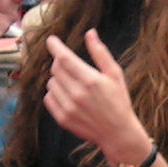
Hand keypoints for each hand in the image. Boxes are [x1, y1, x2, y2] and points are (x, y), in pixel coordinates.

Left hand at [42, 30, 146, 160]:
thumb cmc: (119, 101)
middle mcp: (77, 94)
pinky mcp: (62, 118)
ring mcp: (68, 107)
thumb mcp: (115, 74)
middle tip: (71, 66)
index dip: (55, 47)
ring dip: (58, 79)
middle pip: (56, 69)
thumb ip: (100, 53)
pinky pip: (49, 98)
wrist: (117, 133)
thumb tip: (90, 33)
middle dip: (60, 63)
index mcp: (90, 80)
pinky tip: (68, 96)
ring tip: (73, 84)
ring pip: (51, 83)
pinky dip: (55, 93)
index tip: (51, 40)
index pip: (64, 58)